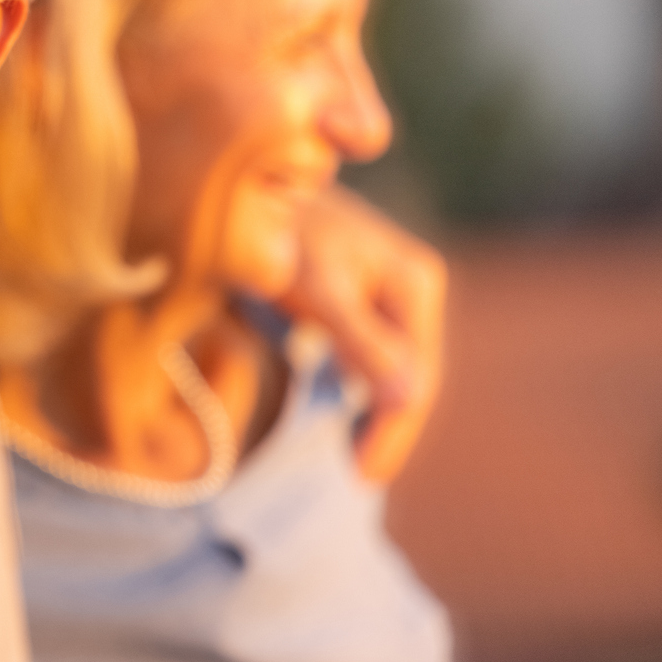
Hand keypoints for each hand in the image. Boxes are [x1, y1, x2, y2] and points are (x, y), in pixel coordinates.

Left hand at [273, 184, 445, 483]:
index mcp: (416, 283)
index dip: (393, 431)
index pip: (416, 376)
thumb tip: (410, 397)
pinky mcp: (360, 296)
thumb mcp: (316, 289)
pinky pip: (370, 356)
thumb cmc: (276, 231)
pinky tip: (343, 420)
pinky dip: (357, 389)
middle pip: (408, 376)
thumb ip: (360, 341)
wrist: (244, 185)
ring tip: (353, 460)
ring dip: (374, 414)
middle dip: (386, 428)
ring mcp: (389, 291)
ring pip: (390, 370)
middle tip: (359, 476)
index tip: (362, 474)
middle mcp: (412, 285)